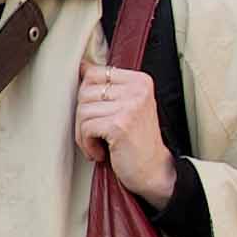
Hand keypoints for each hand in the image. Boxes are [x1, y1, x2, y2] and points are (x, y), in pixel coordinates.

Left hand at [74, 59, 175, 207]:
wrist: (154, 170)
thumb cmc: (136, 141)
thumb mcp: (126, 107)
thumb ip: (107, 87)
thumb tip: (82, 66)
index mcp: (139, 80)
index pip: (94, 73)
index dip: (86, 97)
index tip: (96, 115)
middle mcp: (137, 89)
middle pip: (84, 92)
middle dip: (83, 117)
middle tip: (95, 134)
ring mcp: (130, 106)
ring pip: (82, 111)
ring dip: (84, 134)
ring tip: (98, 144)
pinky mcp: (120, 124)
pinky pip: (85, 127)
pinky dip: (87, 144)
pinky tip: (100, 152)